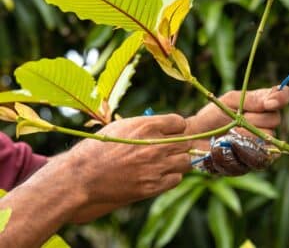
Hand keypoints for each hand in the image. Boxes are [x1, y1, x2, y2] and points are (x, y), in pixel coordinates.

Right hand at [66, 114, 190, 221]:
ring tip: (164, 163)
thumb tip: (166, 127)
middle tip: (168, 149)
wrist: (82, 176)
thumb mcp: (122, 127)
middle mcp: (155, 145)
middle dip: (179, 145)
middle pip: (186, 143)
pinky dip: (171, 177)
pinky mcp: (152, 186)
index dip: (176, 128)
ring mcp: (155, 167)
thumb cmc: (99, 148)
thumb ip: (146, 125)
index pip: (180, 123)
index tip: (170, 132)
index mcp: (146, 126)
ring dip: (178, 161)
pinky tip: (159, 175)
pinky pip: (176, 179)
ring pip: (185, 161)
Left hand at [186, 86, 288, 148]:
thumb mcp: (230, 101)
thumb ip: (252, 99)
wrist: (197, 138)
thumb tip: (272, 101)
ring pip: (268, 139)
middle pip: (274, 120)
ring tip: (229, 135)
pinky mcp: (257, 160)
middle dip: (252, 120)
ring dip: (246, 136)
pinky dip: (244, 151)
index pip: (284, 96)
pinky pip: (261, 157)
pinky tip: (232, 147)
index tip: (269, 103)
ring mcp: (265, 142)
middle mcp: (268, 123)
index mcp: (262, 103)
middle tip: (234, 121)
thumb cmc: (213, 115)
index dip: (282, 98)